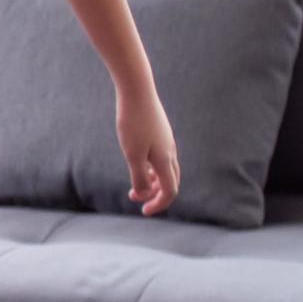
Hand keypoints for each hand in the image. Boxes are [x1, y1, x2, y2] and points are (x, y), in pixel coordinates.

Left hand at [117, 83, 181, 217]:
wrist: (137, 90)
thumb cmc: (133, 122)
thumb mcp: (132, 154)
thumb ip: (139, 177)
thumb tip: (144, 194)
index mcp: (165, 160)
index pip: (170, 191)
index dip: (158, 204)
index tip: (143, 211)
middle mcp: (170, 151)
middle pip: (170, 181)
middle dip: (156, 194)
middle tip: (136, 199)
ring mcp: (166, 140)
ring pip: (166, 169)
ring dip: (152, 181)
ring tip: (135, 184)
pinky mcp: (160, 131)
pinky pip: (160, 156)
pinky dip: (151, 167)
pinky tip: (137, 162)